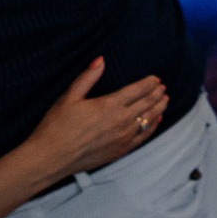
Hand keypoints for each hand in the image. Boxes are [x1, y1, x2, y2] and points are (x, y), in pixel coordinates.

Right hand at [21, 58, 168, 184]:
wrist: (51, 158)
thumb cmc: (56, 126)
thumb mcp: (68, 97)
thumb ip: (87, 77)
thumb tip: (101, 59)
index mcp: (110, 105)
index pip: (137, 90)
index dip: (148, 83)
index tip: (155, 79)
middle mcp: (121, 120)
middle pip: (146, 103)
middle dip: (156, 93)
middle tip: (163, 87)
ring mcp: (123, 137)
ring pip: (149, 119)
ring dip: (159, 107)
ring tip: (165, 100)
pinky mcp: (121, 150)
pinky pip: (143, 136)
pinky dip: (153, 126)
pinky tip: (156, 120)